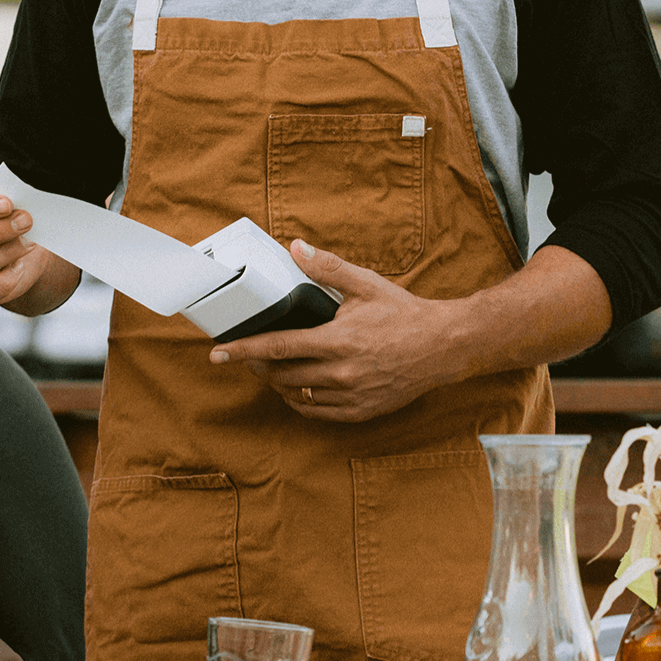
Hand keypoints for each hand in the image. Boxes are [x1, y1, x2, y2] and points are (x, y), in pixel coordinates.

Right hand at [0, 187, 72, 312]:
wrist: (23, 244)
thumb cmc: (8, 215)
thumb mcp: (4, 199)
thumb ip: (4, 197)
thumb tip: (18, 200)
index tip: (7, 204)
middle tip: (26, 220)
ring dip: (4, 254)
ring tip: (29, 242)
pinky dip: (3, 283)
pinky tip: (20, 267)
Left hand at [210, 240, 456, 422]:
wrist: (443, 346)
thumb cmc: (404, 314)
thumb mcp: (366, 284)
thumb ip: (328, 268)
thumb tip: (296, 248)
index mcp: (338, 340)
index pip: (278, 347)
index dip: (243, 349)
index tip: (218, 353)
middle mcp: (341, 373)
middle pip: (281, 376)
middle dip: (257, 365)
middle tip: (247, 354)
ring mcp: (351, 396)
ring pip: (297, 397)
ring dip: (277, 384)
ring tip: (270, 369)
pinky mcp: (361, 411)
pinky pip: (317, 413)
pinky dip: (300, 402)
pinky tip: (297, 388)